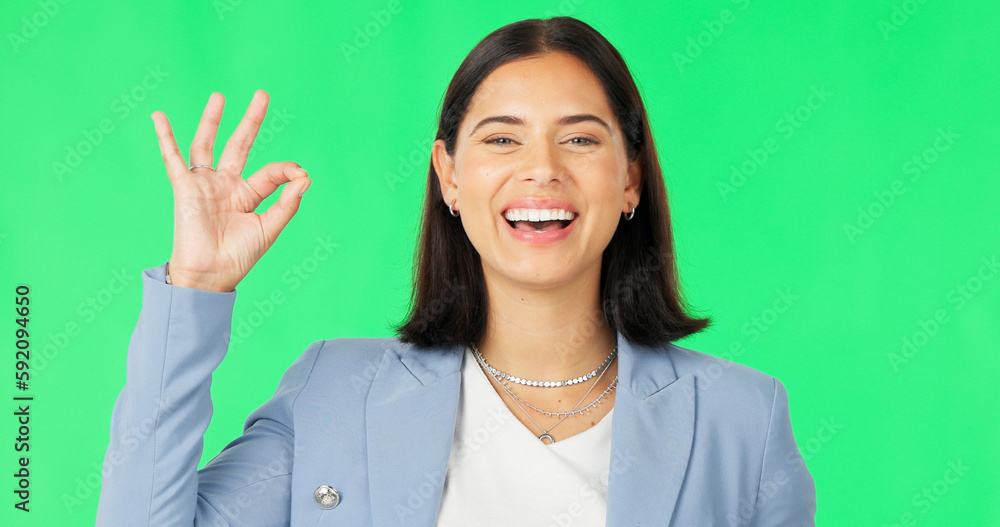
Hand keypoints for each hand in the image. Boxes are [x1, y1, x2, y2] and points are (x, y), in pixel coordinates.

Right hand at [152, 90, 310, 291]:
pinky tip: (159, 117)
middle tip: (262, 94)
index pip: (271, 172)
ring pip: (208, 144)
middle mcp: (227, 185)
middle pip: (240, 144)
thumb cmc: (239, 257)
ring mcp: (205, 184)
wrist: (210, 274)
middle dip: (251, 120)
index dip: (288, 170)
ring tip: (219, 97)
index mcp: (248, 195)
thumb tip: (306, 177)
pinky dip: (165, 138)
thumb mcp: (269, 228)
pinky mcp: (185, 188)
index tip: (301, 174)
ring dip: (212, 120)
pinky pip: (173, 158)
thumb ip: (287, 203)